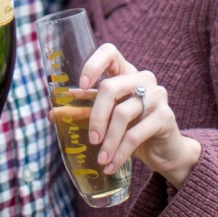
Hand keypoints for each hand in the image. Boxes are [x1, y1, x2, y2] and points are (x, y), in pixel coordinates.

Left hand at [80, 43, 200, 187]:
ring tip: (100, 158)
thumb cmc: (132, 129)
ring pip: (122, 113)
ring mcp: (157, 95)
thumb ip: (82, 111)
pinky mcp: (165, 116)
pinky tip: (111, 164)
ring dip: (108, 140)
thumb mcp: (106, 119)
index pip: (109, 52)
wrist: (164, 152)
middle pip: (110, 87)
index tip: (82, 85)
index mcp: (125, 72)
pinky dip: (120, 152)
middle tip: (91, 139)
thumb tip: (52, 114)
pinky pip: (135, 134)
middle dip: (96, 116)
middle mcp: (143, 79)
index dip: (92, 64)